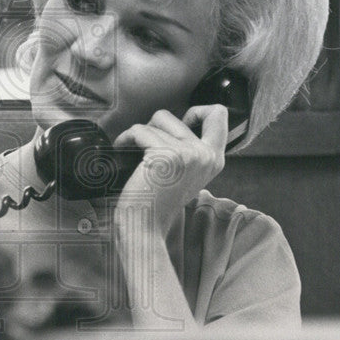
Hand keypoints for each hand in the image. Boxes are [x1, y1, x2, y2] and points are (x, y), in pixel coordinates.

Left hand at [112, 106, 227, 234]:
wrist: (144, 228)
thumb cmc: (157, 204)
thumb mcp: (186, 175)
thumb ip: (190, 152)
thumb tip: (178, 124)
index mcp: (214, 159)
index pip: (218, 114)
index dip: (197, 110)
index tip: (180, 122)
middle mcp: (205, 155)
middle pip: (176, 116)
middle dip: (154, 126)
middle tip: (144, 145)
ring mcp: (187, 154)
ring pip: (156, 121)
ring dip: (139, 133)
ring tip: (131, 150)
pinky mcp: (165, 156)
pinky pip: (140, 131)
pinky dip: (126, 138)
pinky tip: (121, 150)